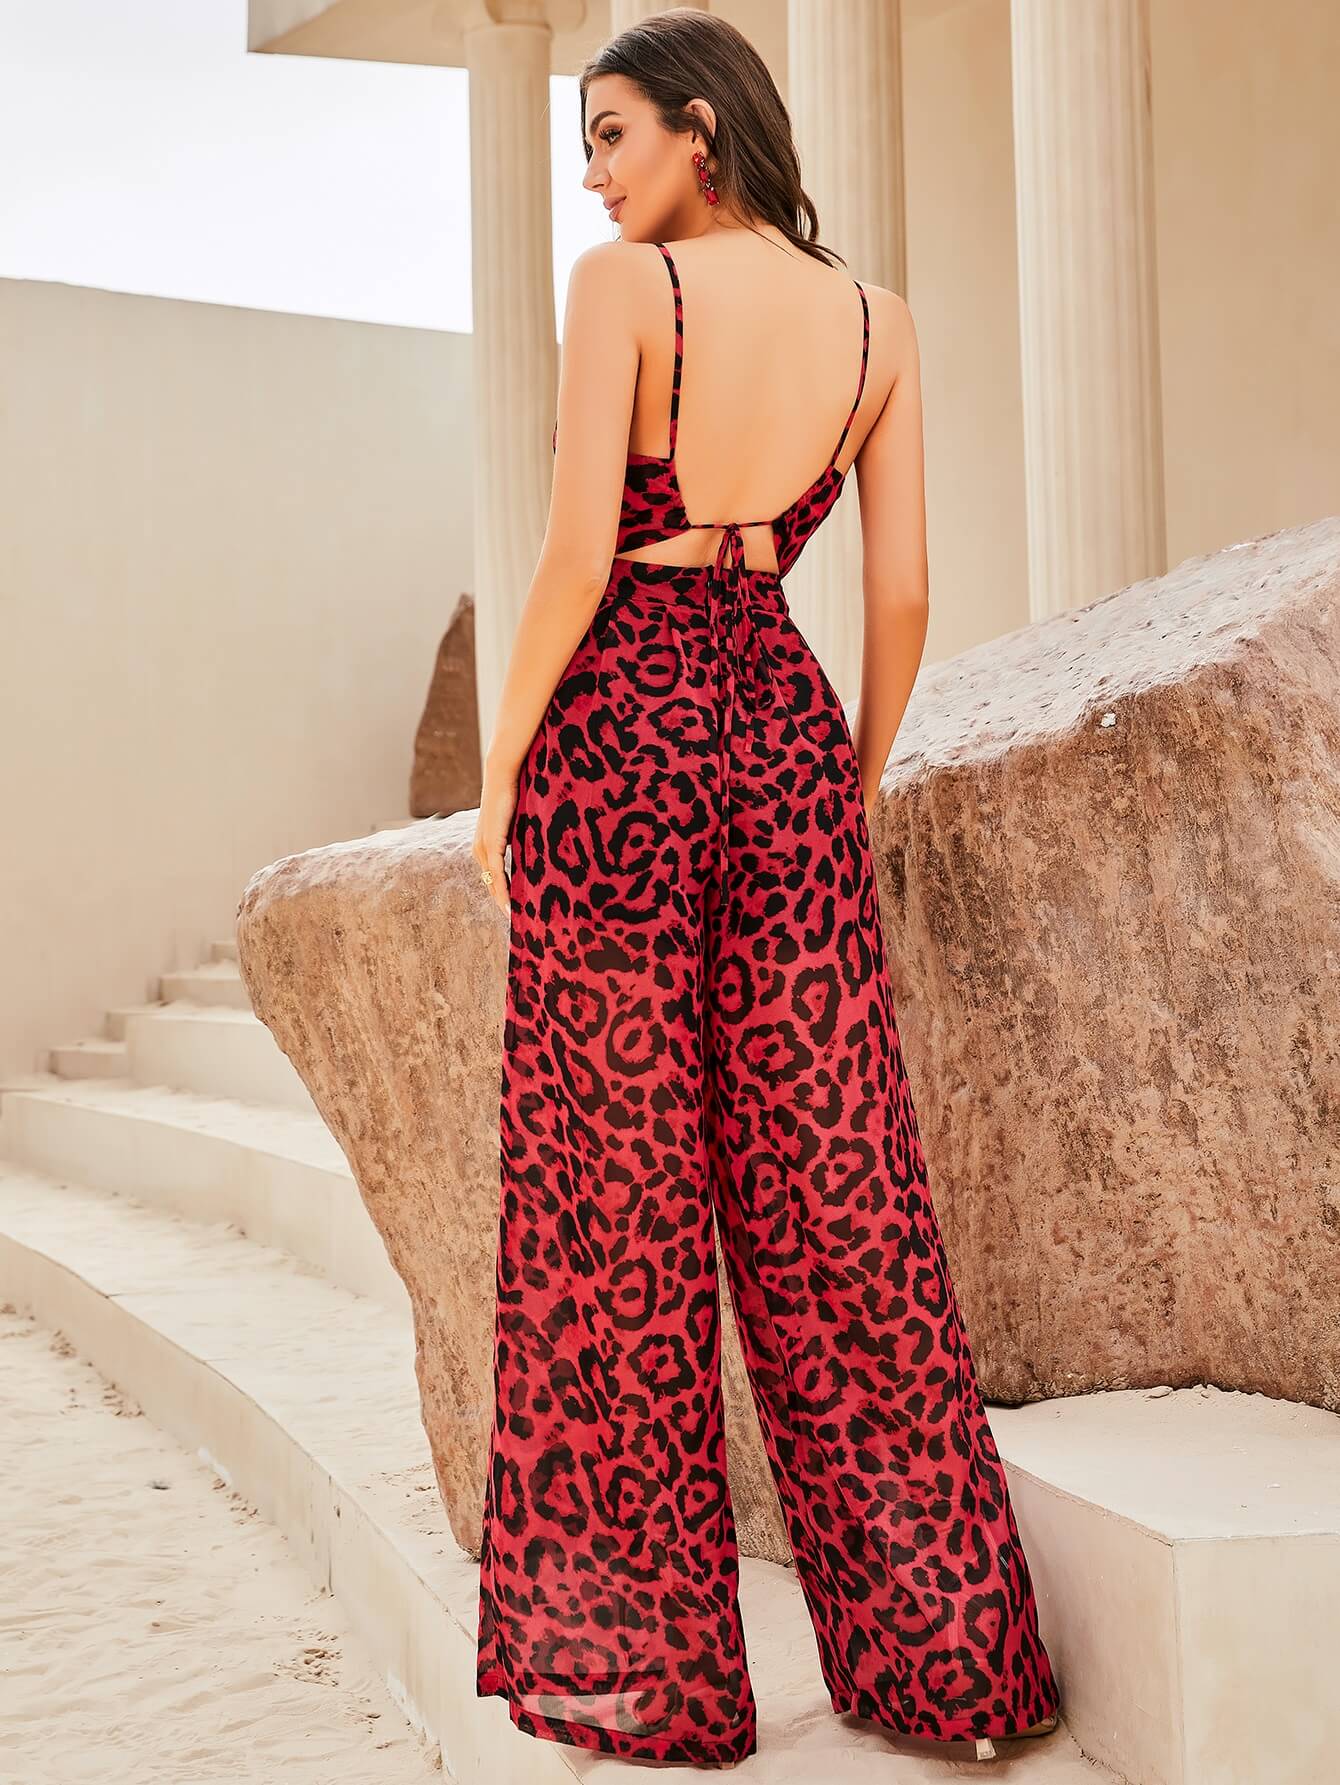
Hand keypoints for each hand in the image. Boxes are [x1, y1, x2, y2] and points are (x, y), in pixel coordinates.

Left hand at [473, 760, 517, 917]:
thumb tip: (538, 845)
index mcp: (484, 844)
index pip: (493, 875)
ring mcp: (483, 847)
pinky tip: (509, 904)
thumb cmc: (513, 793)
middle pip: (490, 883)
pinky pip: (496, 873)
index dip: (502, 893)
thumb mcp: (517, 821)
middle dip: (501, 902)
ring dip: (502, 900)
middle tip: (517, 920)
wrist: (503, 774)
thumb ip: (521, 836)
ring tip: (515, 917)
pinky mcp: (490, 843)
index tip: (514, 909)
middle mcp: (479, 848)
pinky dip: (502, 889)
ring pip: (492, 882)